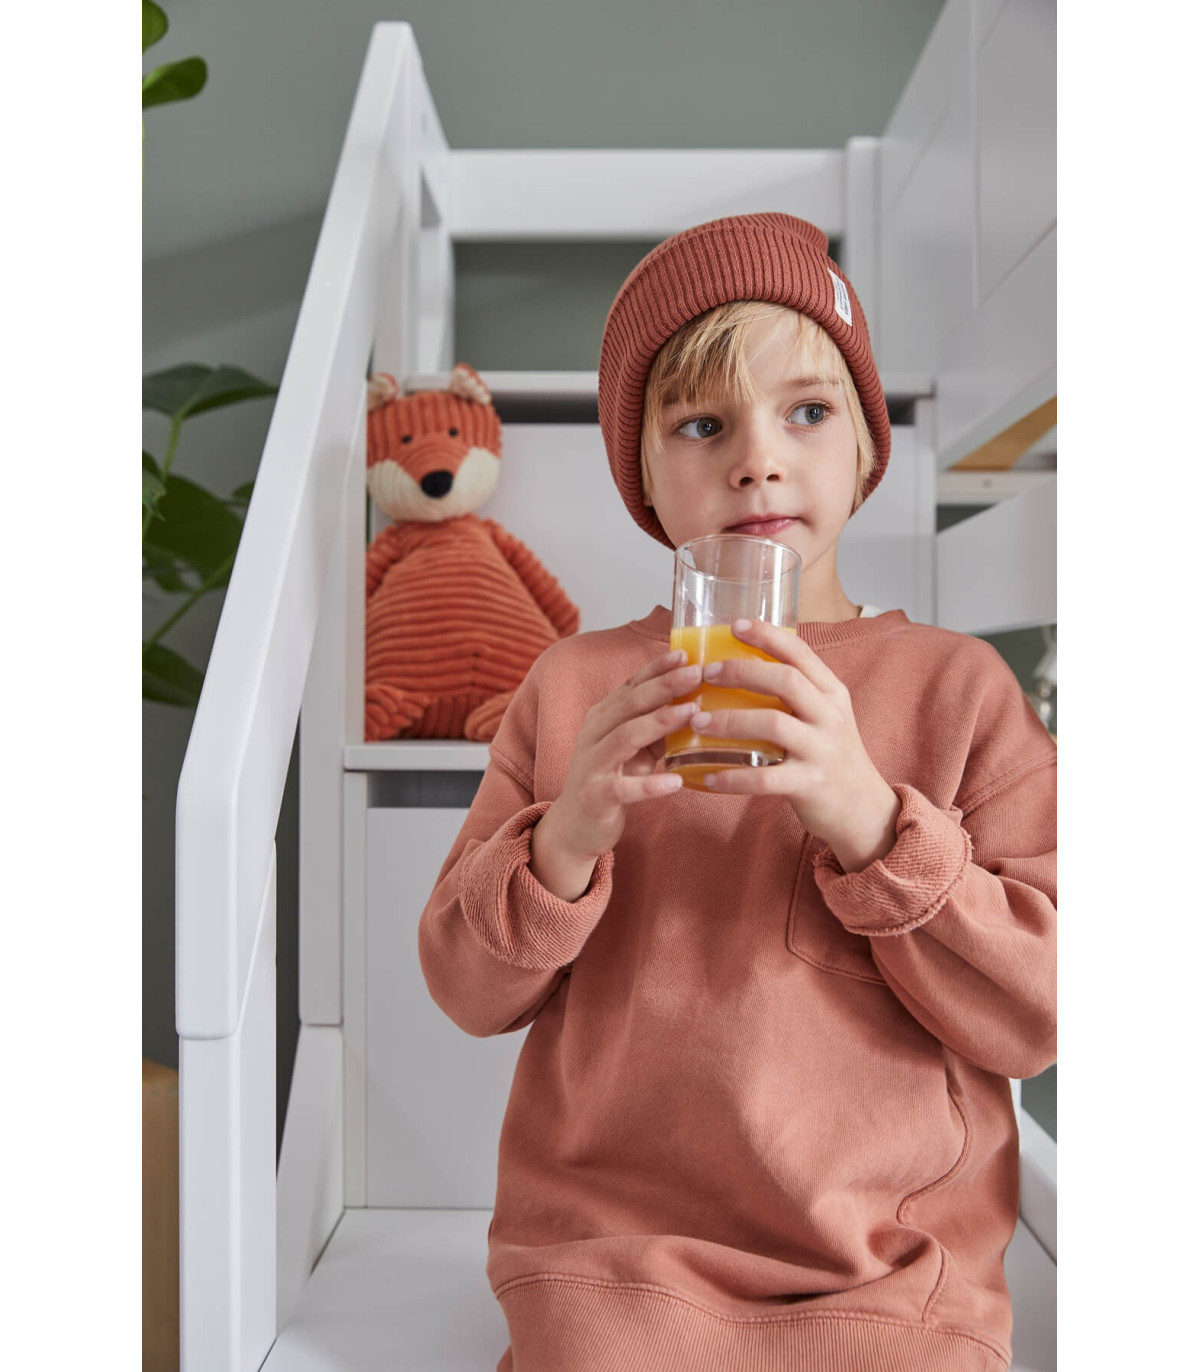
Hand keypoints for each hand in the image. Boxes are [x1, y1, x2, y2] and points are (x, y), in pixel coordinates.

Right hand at [530, 650, 700, 898]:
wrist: (574, 826)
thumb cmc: (610, 779)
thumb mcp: (632, 748)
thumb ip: (655, 726)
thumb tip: (695, 702)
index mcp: (602, 718)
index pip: (631, 685)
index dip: (656, 669)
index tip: (685, 653)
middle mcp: (593, 735)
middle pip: (629, 704)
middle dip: (664, 686)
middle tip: (696, 673)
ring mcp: (592, 765)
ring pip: (624, 737)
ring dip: (658, 723)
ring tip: (691, 713)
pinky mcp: (596, 796)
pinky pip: (624, 788)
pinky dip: (650, 784)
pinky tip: (676, 781)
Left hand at [690, 619, 900, 872]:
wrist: (863, 809)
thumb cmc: (831, 756)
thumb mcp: (825, 716)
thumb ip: (796, 693)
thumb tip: (741, 664)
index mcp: (832, 693)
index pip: (801, 653)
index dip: (768, 635)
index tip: (735, 625)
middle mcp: (831, 717)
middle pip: (786, 681)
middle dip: (742, 671)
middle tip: (706, 673)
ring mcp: (822, 751)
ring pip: (773, 725)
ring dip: (729, 720)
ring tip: (697, 720)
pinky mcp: (810, 785)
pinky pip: (765, 778)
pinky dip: (733, 777)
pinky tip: (708, 775)